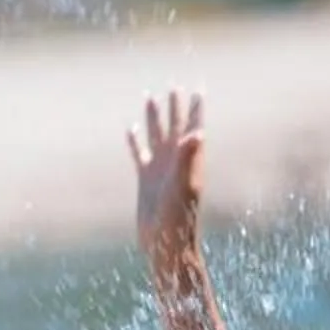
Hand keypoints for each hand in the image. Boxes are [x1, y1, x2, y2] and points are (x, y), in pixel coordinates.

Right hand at [126, 90, 205, 269]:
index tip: (197, 90)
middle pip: (175, 126)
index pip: (193, 127)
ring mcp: (160, 169)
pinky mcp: (145, 179)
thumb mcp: (184, 186)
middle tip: (175, 86)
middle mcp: (175, 161)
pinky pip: (139, 153)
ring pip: (156, 136)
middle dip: (175, 107)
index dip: (195, 110)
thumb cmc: (179, 218)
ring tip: (151, 98)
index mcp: (188, 160)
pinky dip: (135, 141)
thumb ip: (189, 158)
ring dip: (155, 118)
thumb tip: (197, 133)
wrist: (166, 243)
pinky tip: (131, 130)